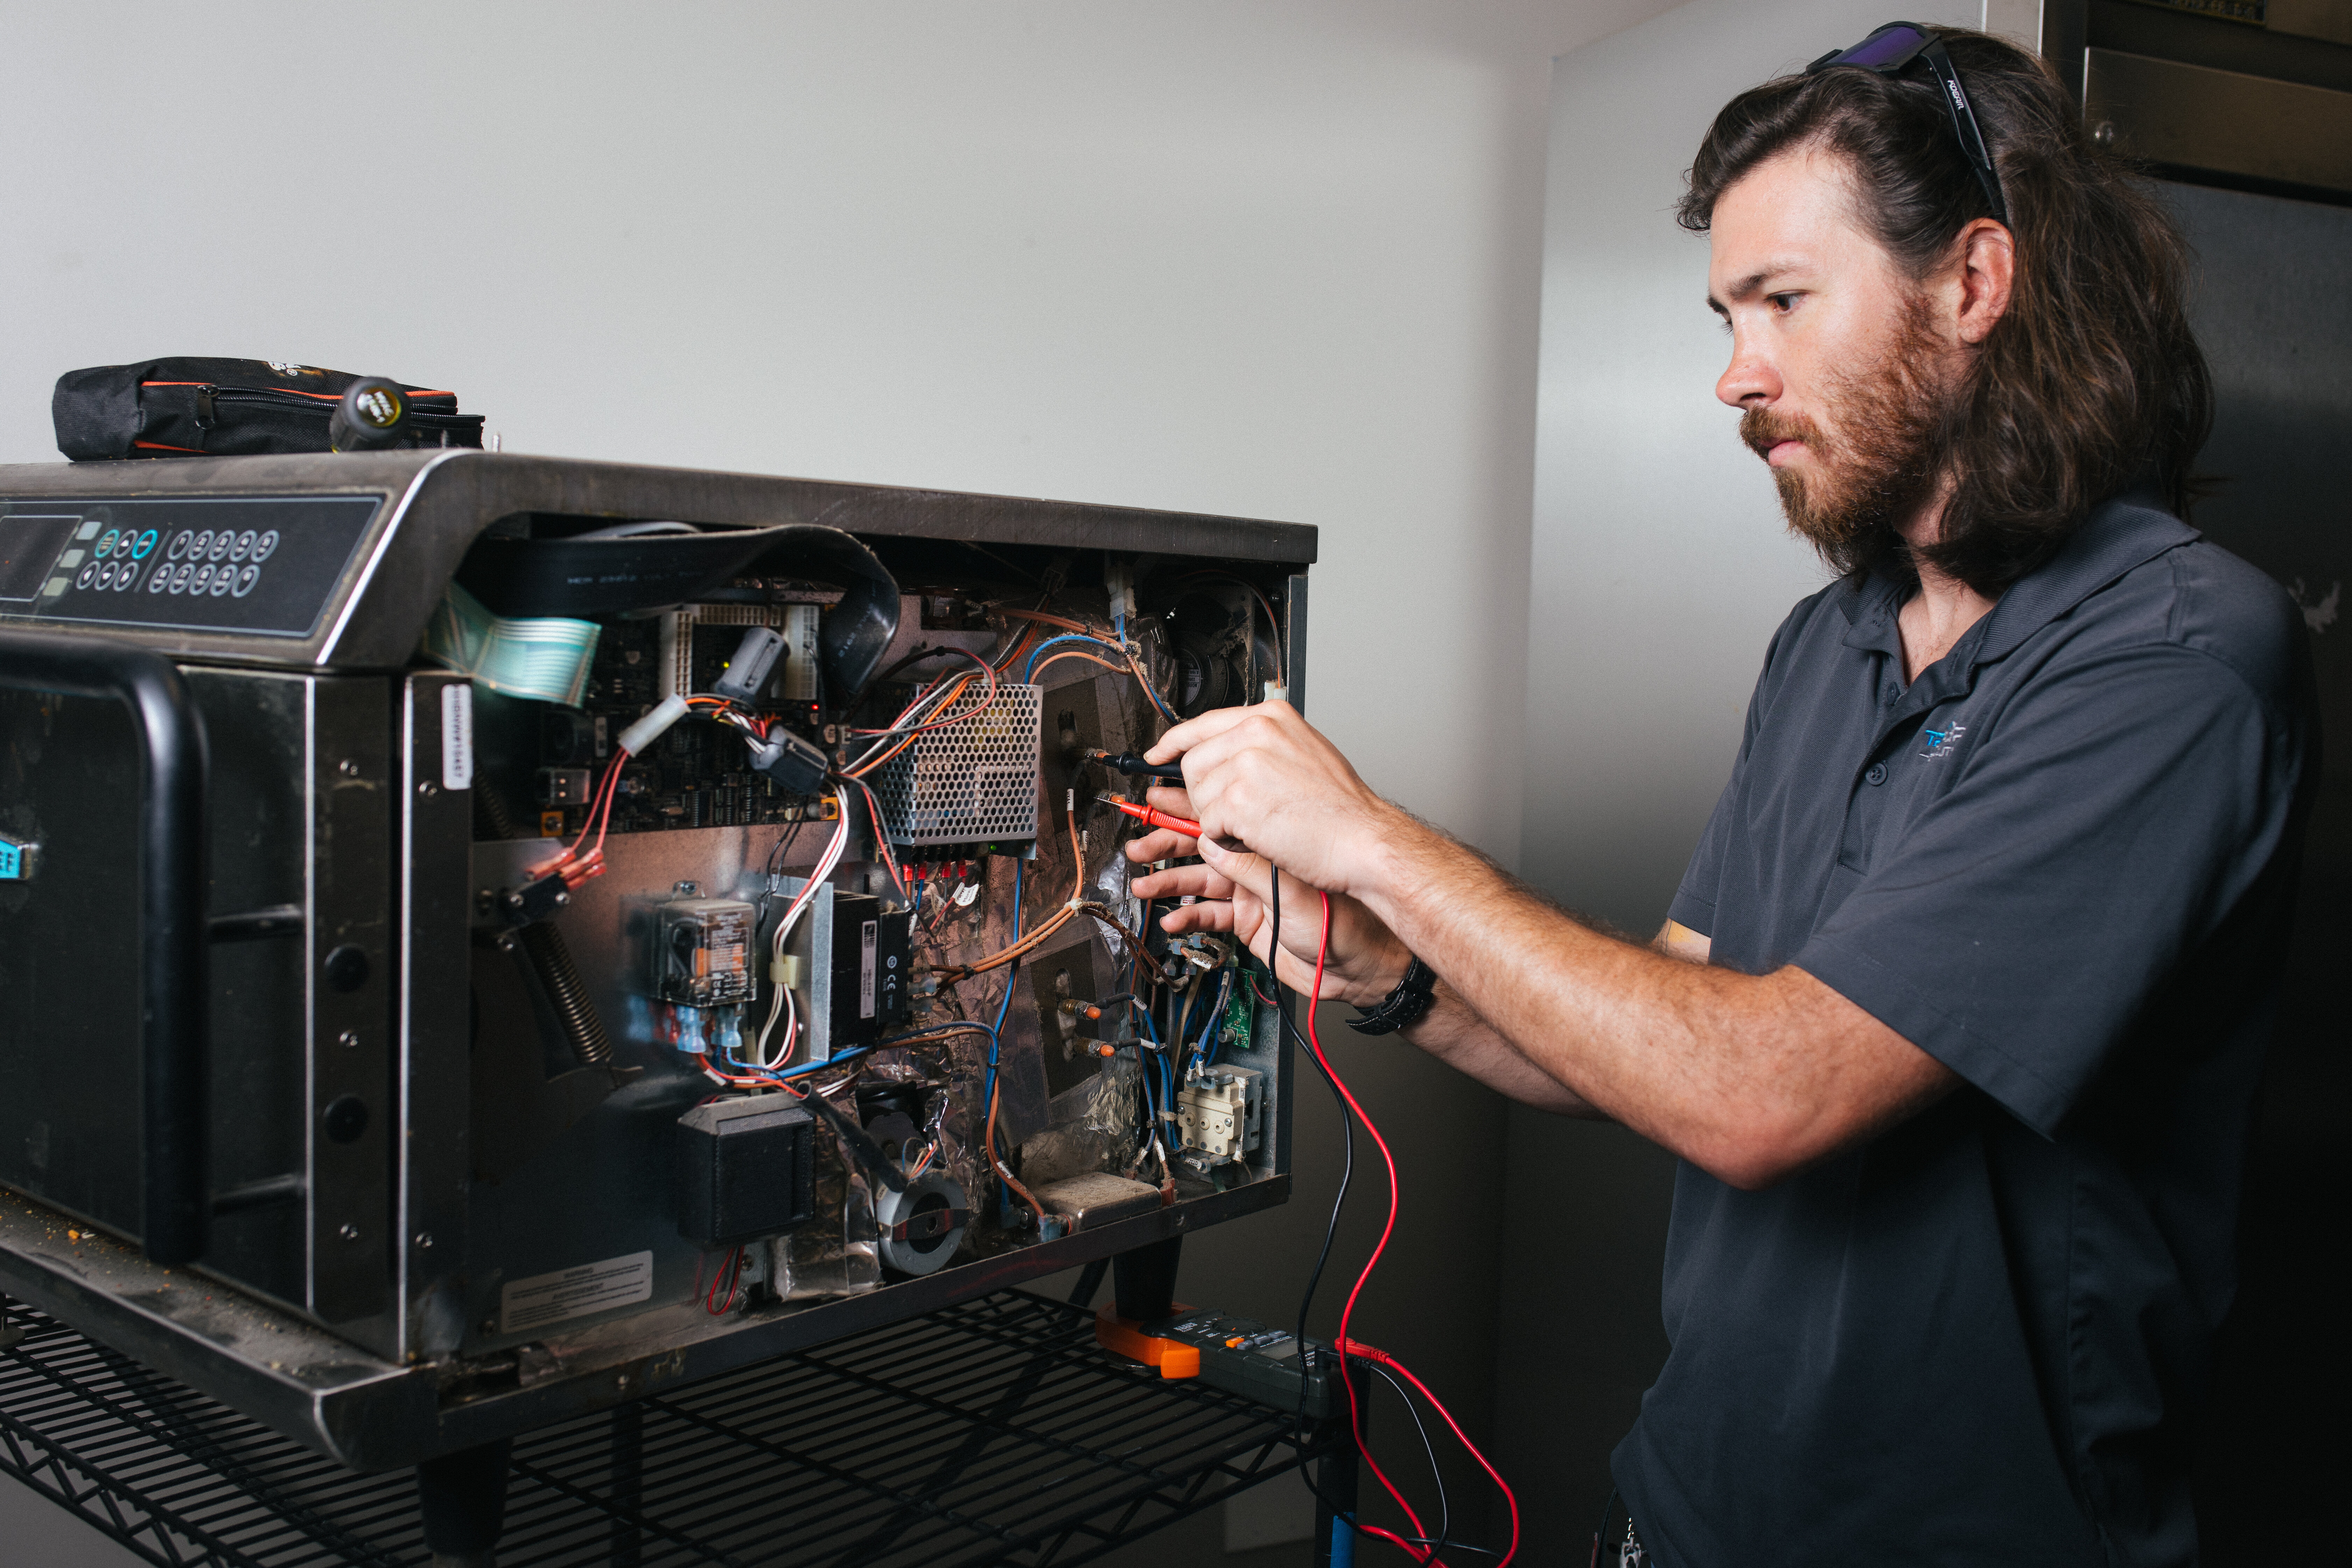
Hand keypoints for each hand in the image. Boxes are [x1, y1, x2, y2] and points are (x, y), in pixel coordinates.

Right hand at [1119, 714, 1411, 1005]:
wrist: (1364, 965)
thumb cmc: (1347, 919)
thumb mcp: (1291, 889)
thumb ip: (1248, 868)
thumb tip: (1212, 844)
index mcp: (1272, 832)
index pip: (1224, 807)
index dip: (1188, 802)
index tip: (1159, 796)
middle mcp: (1260, 855)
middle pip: (1203, 839)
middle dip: (1167, 838)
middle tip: (1139, 837)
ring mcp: (1253, 886)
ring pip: (1200, 877)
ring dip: (1168, 878)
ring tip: (1142, 881)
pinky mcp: (1249, 919)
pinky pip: (1210, 914)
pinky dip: (1187, 915)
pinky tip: (1170, 918)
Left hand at [1143, 700, 1400, 899]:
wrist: (1363, 840)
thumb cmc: (1342, 809)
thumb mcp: (1306, 753)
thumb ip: (1265, 746)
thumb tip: (1226, 751)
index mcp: (1271, 717)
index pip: (1204, 723)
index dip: (1175, 743)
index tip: (1159, 755)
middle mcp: (1256, 733)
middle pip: (1193, 761)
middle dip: (1204, 792)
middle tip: (1234, 812)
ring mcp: (1245, 765)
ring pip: (1198, 795)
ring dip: (1219, 818)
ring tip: (1257, 824)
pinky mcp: (1238, 801)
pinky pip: (1208, 823)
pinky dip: (1226, 838)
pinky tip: (1257, 836)